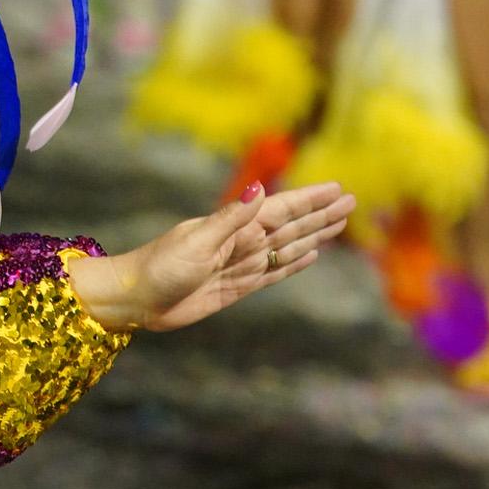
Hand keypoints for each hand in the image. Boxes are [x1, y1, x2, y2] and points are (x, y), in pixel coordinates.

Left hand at [68, 180, 353, 331]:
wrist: (138, 300)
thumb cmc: (160, 266)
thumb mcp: (197, 241)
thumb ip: (232, 218)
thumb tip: (259, 189)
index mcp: (234, 226)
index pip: (281, 208)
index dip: (310, 199)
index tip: (337, 188)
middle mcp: (242, 242)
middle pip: (291, 226)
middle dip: (320, 214)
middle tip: (351, 201)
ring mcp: (241, 264)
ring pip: (288, 247)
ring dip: (314, 235)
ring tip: (339, 224)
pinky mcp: (238, 286)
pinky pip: (274, 271)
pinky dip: (295, 263)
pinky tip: (312, 254)